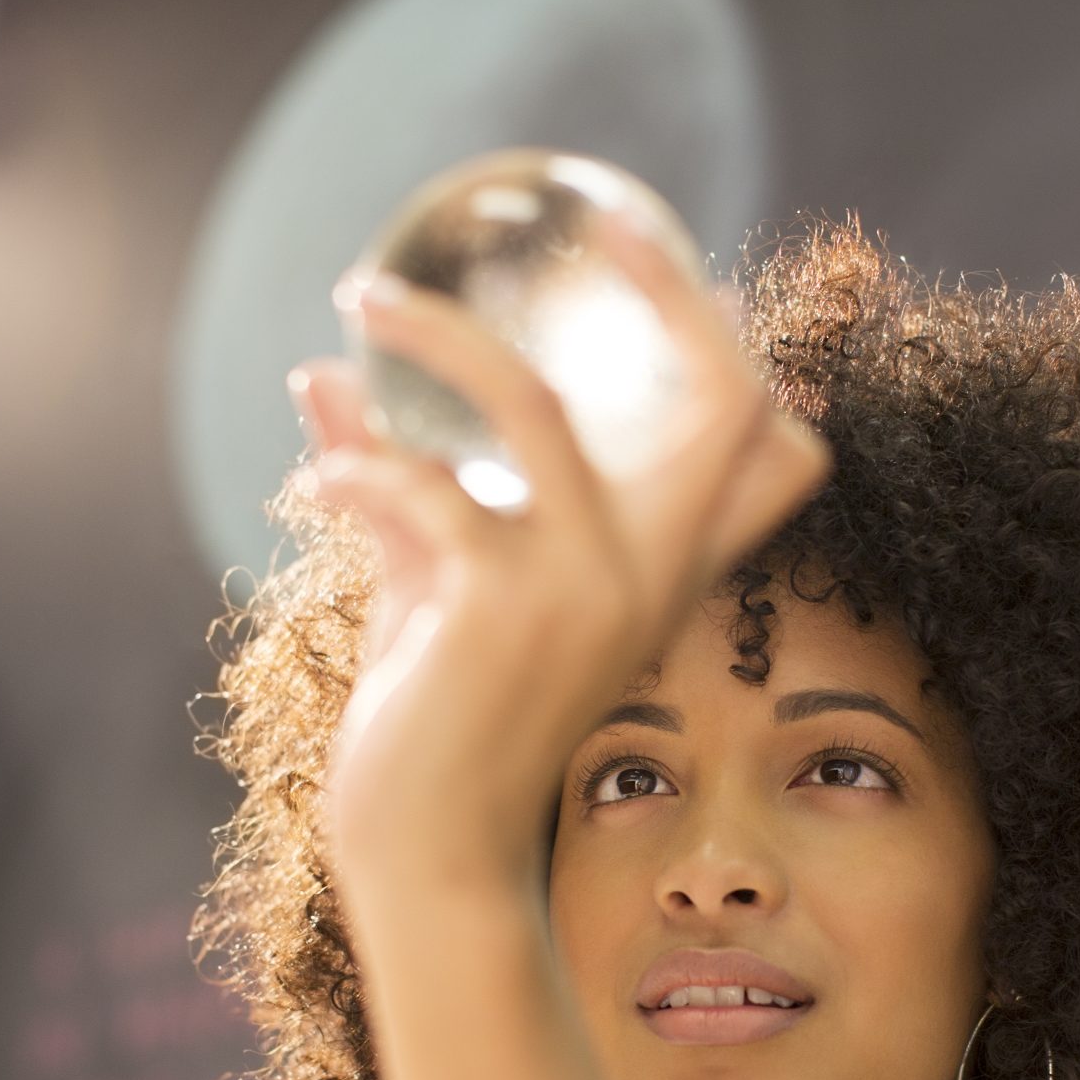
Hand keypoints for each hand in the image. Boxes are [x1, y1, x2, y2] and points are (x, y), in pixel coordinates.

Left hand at [289, 218, 832, 895]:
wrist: (430, 858)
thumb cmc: (433, 731)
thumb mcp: (424, 587)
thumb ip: (396, 484)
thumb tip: (321, 379)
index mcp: (656, 566)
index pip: (765, 439)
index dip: (733, 337)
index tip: (649, 252)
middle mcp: (647, 571)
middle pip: (730, 398)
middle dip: (668, 289)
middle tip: (578, 221)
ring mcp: (585, 586)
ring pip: (534, 400)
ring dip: (435, 334)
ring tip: (354, 300)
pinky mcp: (502, 605)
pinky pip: (427, 483)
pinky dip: (357, 468)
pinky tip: (313, 489)